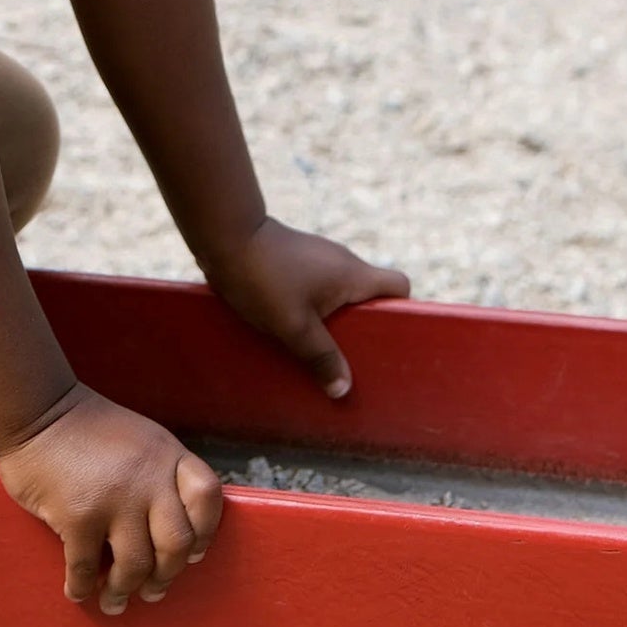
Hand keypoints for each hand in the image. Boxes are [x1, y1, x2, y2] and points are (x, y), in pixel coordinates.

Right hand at [0, 384, 223, 615]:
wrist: (37, 410)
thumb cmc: (86, 428)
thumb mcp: (138, 438)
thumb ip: (158, 473)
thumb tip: (166, 530)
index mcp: (166, 453)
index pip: (207, 496)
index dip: (205, 531)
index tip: (192, 553)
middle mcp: (148, 477)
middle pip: (176, 542)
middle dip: (166, 574)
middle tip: (153, 590)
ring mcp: (115, 499)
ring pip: (136, 565)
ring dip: (125, 591)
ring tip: (115, 601)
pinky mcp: (79, 517)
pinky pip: (87, 568)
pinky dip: (82, 587)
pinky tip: (77, 591)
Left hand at [205, 218, 410, 398]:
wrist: (225, 236)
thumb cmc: (264, 279)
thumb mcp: (294, 326)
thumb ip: (321, 357)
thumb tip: (343, 390)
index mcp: (353, 274)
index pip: (399, 285)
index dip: (400, 311)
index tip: (385, 339)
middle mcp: (342, 262)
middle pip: (369, 296)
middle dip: (362, 327)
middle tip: (349, 357)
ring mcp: (319, 257)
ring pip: (340, 293)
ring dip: (334, 319)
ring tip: (319, 349)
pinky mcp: (297, 259)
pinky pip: (317, 287)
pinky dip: (313, 307)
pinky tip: (293, 328)